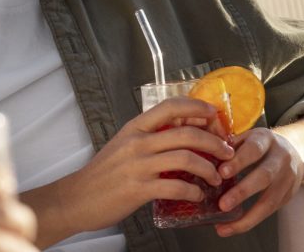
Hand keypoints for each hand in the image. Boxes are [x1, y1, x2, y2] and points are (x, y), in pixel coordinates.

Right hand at [52, 98, 235, 234]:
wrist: (76, 198)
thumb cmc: (102, 174)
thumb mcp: (122, 146)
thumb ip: (147, 138)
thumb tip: (180, 135)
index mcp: (134, 128)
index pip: (170, 107)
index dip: (197, 106)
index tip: (214, 113)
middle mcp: (137, 143)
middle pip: (186, 133)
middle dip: (215, 142)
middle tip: (227, 152)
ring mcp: (137, 166)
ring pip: (186, 159)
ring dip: (209, 169)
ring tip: (216, 177)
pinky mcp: (138, 189)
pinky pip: (176, 187)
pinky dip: (193, 192)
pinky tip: (197, 195)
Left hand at [214, 128, 302, 236]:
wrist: (293, 150)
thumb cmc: (258, 145)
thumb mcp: (245, 138)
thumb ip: (228, 146)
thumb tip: (202, 159)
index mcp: (266, 139)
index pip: (254, 149)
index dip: (239, 161)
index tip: (222, 173)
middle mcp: (281, 158)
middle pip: (264, 176)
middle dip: (242, 191)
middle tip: (222, 204)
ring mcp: (288, 178)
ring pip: (270, 200)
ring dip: (247, 216)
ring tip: (225, 226)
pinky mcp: (288, 195)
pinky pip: (269, 212)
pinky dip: (250, 221)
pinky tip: (231, 227)